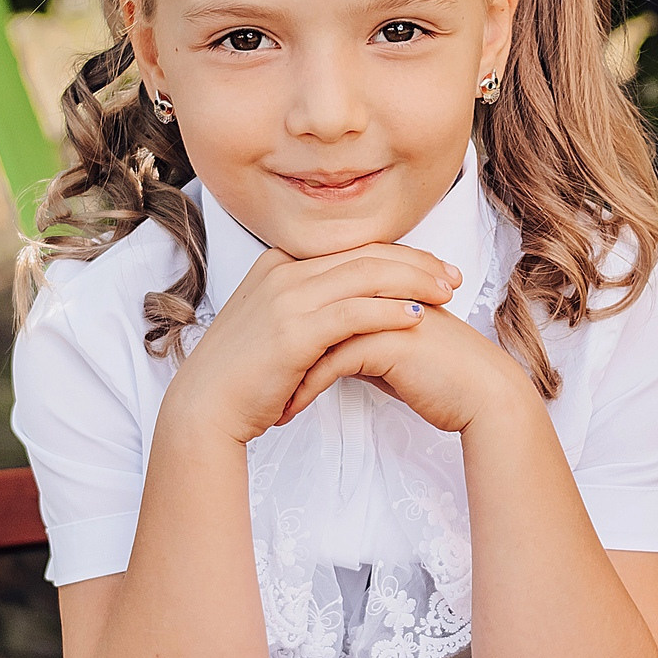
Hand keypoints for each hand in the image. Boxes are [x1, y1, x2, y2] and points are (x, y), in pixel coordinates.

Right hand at [162, 245, 459, 444]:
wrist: (205, 409)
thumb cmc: (245, 377)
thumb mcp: (277, 327)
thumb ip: (310, 307)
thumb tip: (356, 307)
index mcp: (279, 264)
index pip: (350, 248)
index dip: (398, 254)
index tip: (433, 266)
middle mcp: (282, 271)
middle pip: (364, 254)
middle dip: (416, 262)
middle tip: (452, 276)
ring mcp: (286, 297)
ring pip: (365, 277)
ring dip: (413, 282)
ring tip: (447, 294)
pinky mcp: (293, 330)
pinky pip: (354, 312)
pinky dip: (390, 312)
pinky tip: (417, 318)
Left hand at [279, 303, 530, 434]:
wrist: (483, 397)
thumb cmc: (443, 377)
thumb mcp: (393, 352)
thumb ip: (361, 338)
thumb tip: (327, 346)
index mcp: (382, 286)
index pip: (319, 295)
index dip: (291, 325)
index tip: (266, 358)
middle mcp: (380, 291)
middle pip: (310, 308)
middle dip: (278, 347)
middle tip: (254, 376)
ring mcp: (383, 311)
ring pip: (314, 334)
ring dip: (286, 370)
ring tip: (266, 399)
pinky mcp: (386, 341)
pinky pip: (330, 361)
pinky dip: (304, 388)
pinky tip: (289, 410)